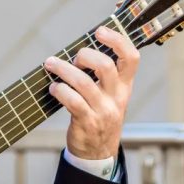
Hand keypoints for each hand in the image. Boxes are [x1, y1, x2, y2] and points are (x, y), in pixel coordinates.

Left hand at [43, 26, 138, 158]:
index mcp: (125, 86)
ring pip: (83, 83)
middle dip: (84, 55)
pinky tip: (53, 88)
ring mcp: (103, 110)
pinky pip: (72, 101)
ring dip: (63, 70)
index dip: (118, 40)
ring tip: (51, 65)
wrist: (98, 152)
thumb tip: (80, 49)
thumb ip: (102, 75)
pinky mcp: (88, 122)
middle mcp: (117, 97)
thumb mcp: (109, 95)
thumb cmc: (99, 116)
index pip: (132, 58)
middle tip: (73, 58)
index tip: (100, 31)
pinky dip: (59, 90)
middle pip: (105, 66)